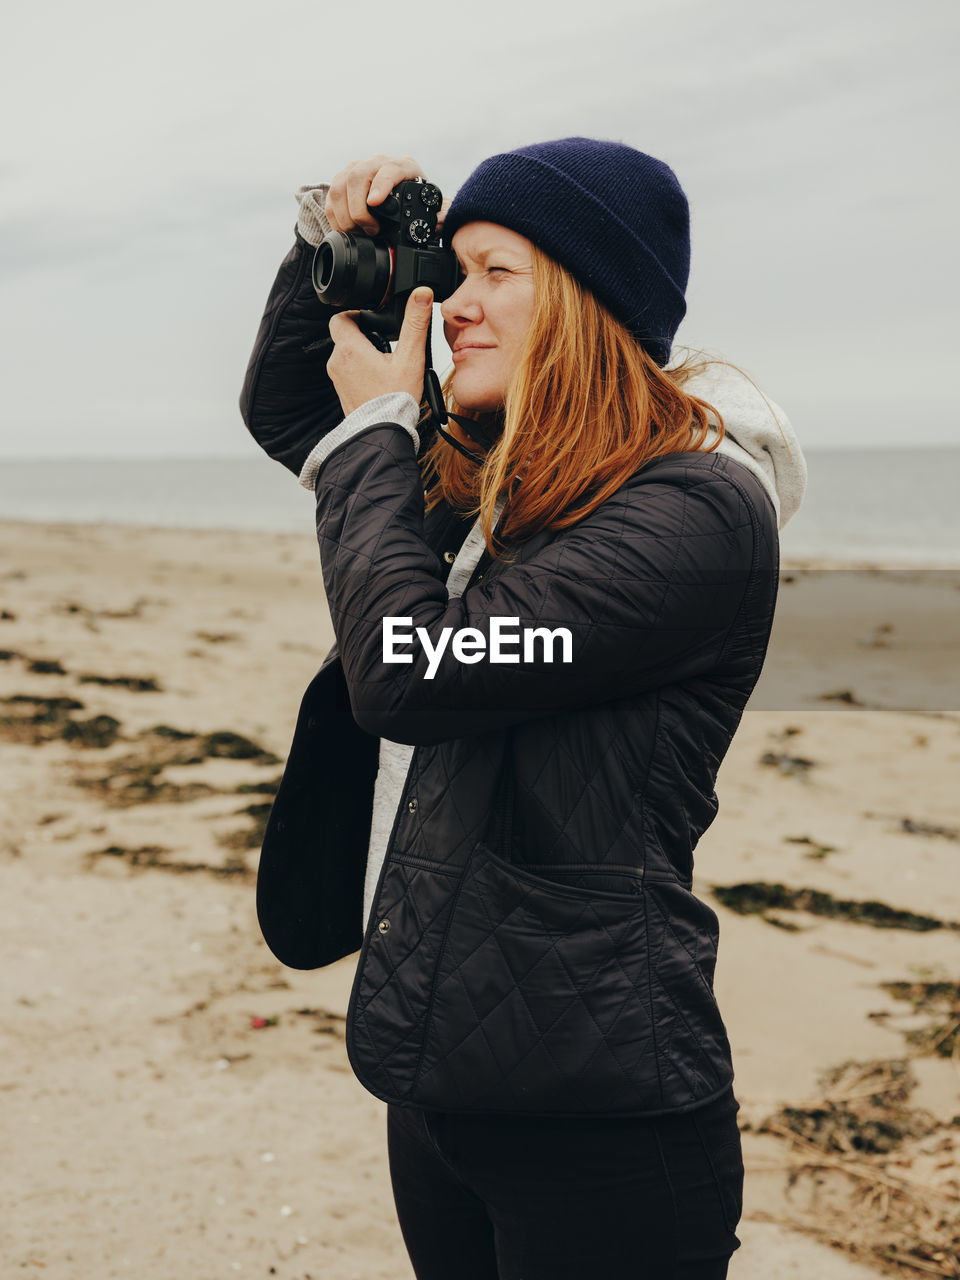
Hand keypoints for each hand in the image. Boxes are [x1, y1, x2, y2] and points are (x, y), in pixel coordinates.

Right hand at [324, 153, 450, 236]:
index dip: (381, 184)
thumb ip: (440, 215)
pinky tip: (347, 229)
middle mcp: (378, 162)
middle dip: (359, 209)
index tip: (374, 202)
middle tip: (370, 230)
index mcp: (404, 166)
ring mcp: (358, 169)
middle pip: (358, 176)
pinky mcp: (343, 181)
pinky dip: (336, 217)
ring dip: (346, 215)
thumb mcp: (431, 208)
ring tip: (360, 232)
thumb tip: (440, 221)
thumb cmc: (418, 204)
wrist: (404, 198)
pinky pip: (332, 197)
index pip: (390, 169)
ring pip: (340, 185)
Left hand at [327, 287, 433, 415]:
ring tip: (385, 365)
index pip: (340, 317)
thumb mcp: (411, 358)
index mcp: (350, 348)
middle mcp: (337, 361)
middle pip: (345, 337)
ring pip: (346, 355)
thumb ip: (415, 323)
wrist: (383, 433)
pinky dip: (360, 372)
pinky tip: (379, 381)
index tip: (371, 319)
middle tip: (385, 345)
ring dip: (362, 355)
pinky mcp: (341, 392)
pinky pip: (348, 373)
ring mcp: (337, 378)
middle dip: (364, 336)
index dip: (356, 314)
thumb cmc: (395, 400)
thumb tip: (421, 293)